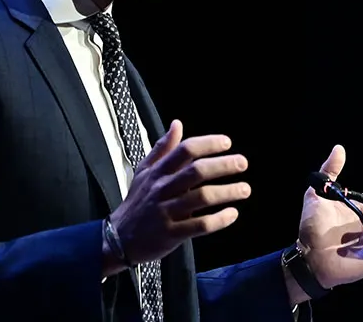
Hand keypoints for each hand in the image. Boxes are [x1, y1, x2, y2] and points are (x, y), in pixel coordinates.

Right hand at [107, 120, 250, 269]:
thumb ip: (163, 148)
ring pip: (201, 198)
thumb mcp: (144, 172)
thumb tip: (177, 124)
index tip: (227, 143)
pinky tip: (232, 214)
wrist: (118, 239)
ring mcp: (166, 212)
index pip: (185, 150)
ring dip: (227, 192)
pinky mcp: (171, 234)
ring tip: (245, 189)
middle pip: (196, 171)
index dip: (208, 143)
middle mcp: (162, 189)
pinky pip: (199, 225)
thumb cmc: (137, 202)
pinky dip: (219, 220)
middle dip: (223, 165)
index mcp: (158, 172)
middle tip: (242, 163)